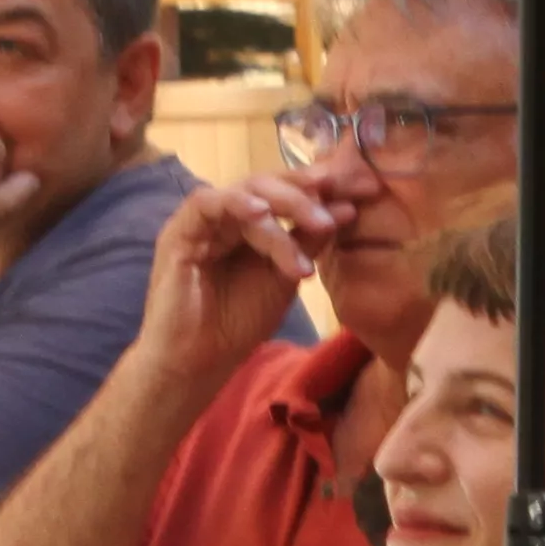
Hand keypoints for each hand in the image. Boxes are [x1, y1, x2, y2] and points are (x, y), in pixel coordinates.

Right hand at [135, 180, 339, 397]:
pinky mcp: (180, 230)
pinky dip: (237, 204)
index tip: (365, 191)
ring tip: (317, 225)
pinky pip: (208, 203)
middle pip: (270, 184)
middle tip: (341, 202)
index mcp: (253, 224)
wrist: (199, 361)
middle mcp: (228, 215)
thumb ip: (308, 242)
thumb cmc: (238, 323)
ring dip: (286, 204)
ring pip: (247, 192)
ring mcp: (203, 220)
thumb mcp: (286, 278)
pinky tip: (263, 214)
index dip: (325, 188)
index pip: (289, 191)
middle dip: (309, 191)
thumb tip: (345, 209)